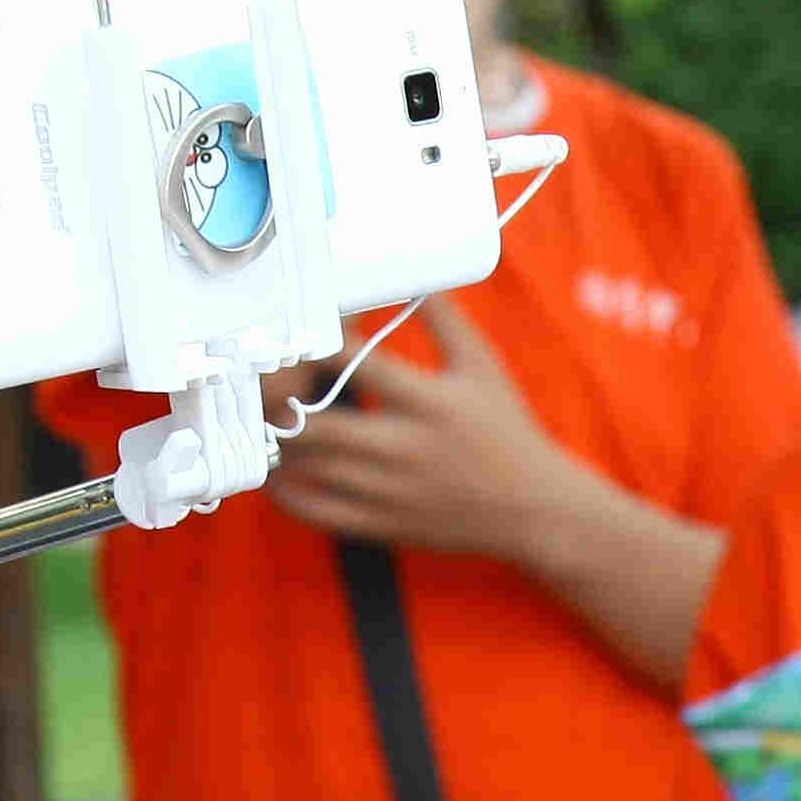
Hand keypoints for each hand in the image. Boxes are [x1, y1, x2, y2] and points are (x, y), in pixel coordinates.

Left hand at [268, 301, 594, 568]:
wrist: (532, 508)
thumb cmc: (506, 429)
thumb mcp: (482, 365)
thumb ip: (444, 319)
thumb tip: (410, 276)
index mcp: (427, 402)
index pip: (353, 363)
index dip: (316, 341)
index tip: (302, 328)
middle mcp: (402, 449)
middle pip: (310, 424)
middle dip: (278, 399)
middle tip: (268, 378)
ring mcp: (386, 491)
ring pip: (303, 467)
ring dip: (275, 438)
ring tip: (271, 414)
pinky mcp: (378, 523)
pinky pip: (311, 509)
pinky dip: (284, 487)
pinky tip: (282, 463)